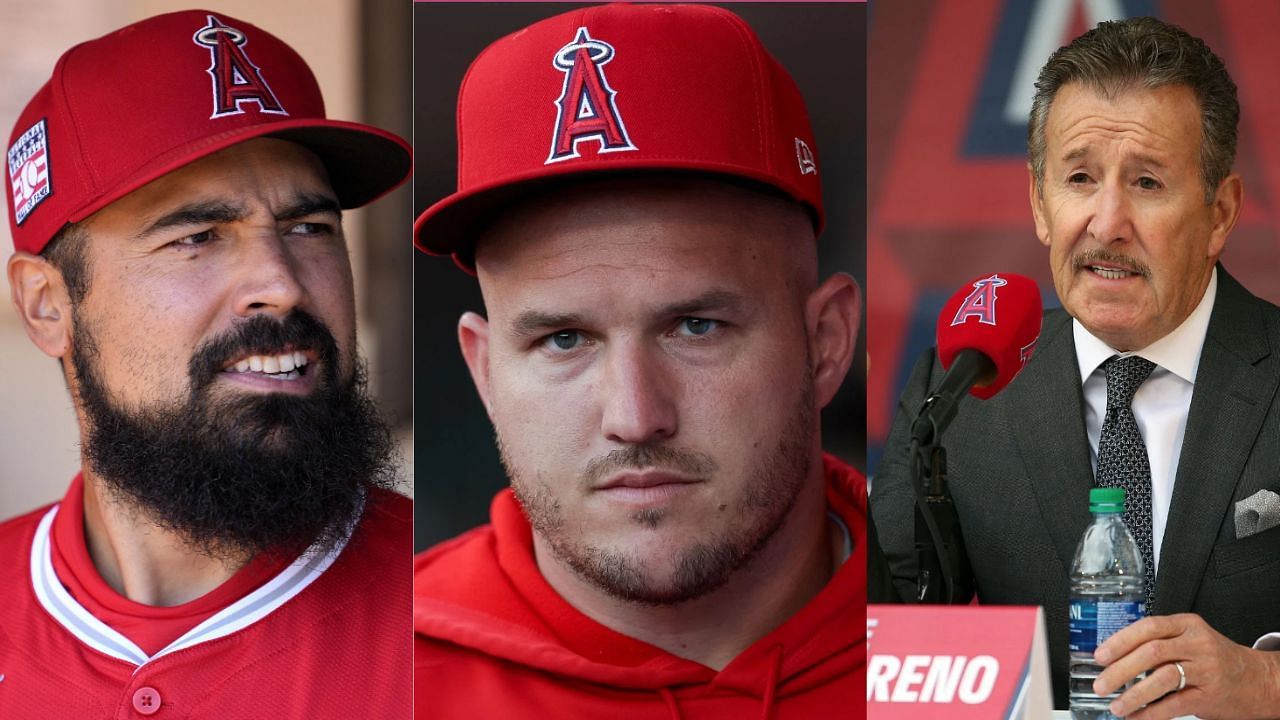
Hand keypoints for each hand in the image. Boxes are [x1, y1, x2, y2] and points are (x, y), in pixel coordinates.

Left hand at [1092, 613, 1279, 718]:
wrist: (1258, 679)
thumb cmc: (1216, 659)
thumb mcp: (1190, 639)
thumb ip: (1159, 642)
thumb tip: (1115, 656)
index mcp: (1187, 624)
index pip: (1148, 627)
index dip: (1120, 641)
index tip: (1100, 656)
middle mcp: (1197, 644)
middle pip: (1151, 652)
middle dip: (1120, 670)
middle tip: (1101, 684)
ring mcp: (1206, 669)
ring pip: (1162, 678)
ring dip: (1134, 694)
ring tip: (1116, 705)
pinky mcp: (1210, 694)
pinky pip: (1175, 704)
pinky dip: (1152, 712)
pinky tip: (1137, 717)